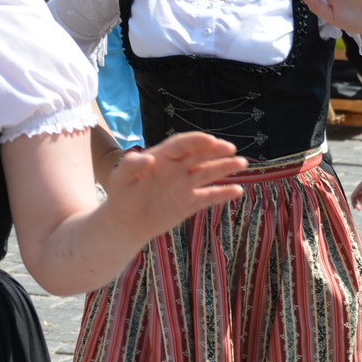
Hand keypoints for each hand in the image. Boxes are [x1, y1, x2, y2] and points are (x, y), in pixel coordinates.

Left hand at [103, 132, 246, 242]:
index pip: (182, 145)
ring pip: (208, 173)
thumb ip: (132, 165)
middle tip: (230, 148)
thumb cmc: (122, 195)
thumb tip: (149, 157)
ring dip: (225, 167)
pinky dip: (223, 193)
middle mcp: (177, 168)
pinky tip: (237, 190)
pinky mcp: (189, 203)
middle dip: (215, 150)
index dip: (196, 141)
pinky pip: (209, 196)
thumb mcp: (120, 177)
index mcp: (162, 156)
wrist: (125, 222)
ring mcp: (185, 185)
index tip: (210, 140)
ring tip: (242, 163)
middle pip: (199, 155)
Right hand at [351, 171, 361, 209]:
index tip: (356, 208)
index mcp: (358, 189)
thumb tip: (361, 202)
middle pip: (355, 198)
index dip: (353, 203)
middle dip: (357, 204)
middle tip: (359, 210)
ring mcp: (361, 190)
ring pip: (360, 198)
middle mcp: (358, 190)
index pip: (353, 197)